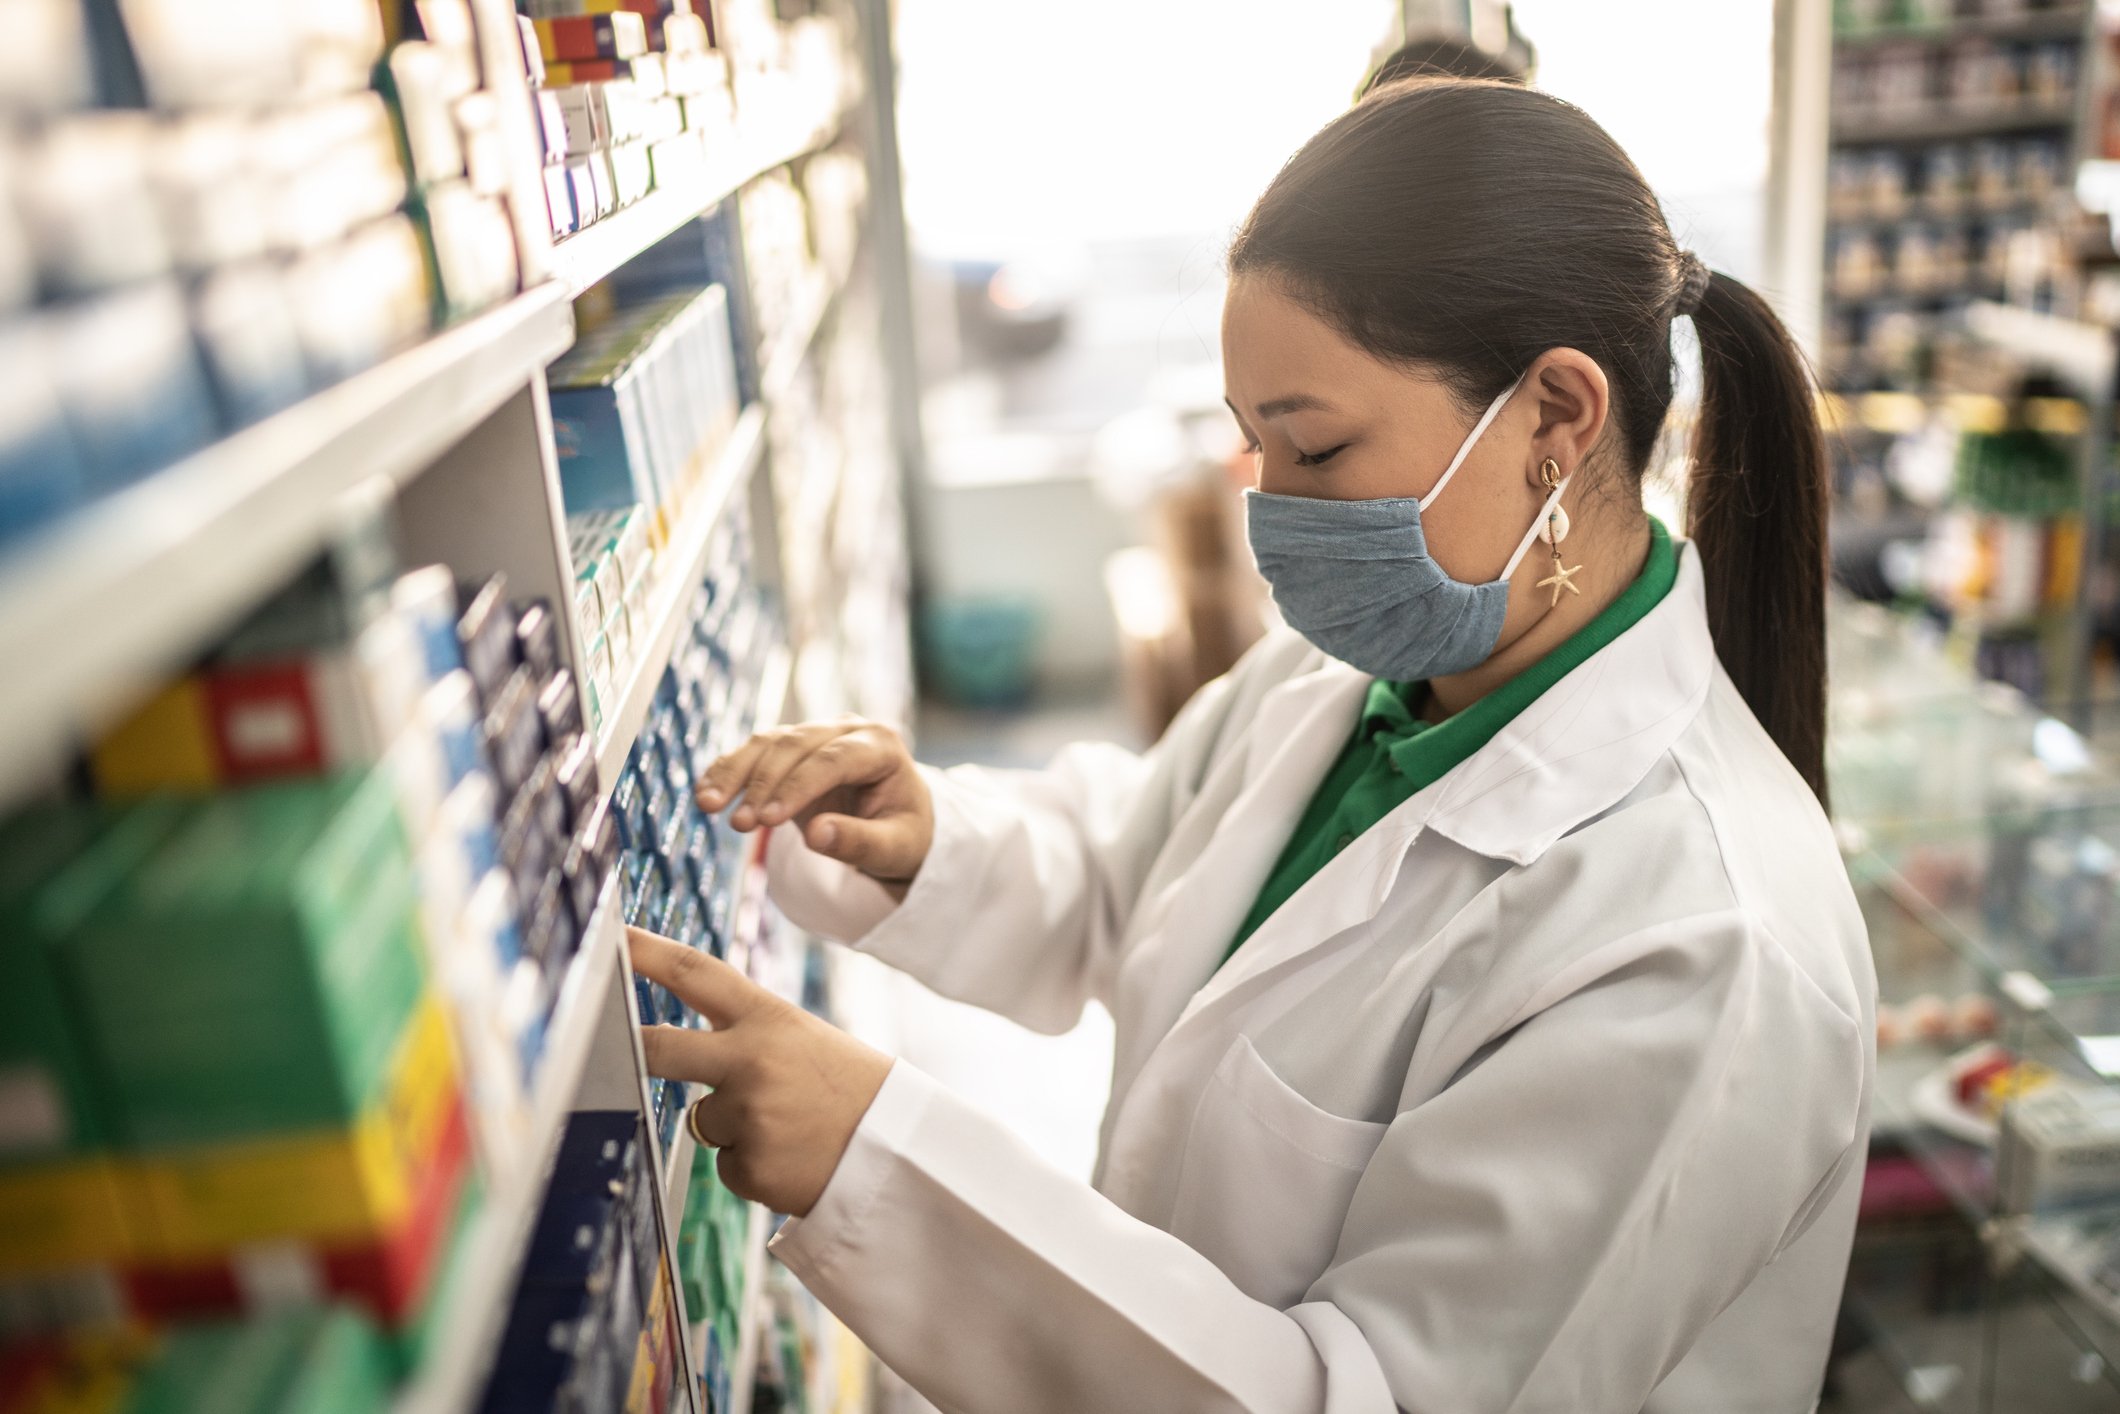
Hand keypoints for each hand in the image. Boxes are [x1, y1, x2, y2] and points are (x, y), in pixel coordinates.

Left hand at [629, 927, 892, 1216]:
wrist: (901, 1150)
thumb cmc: (851, 1089)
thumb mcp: (804, 1038)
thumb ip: (745, 1035)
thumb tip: (673, 1047)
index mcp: (769, 1017)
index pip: (695, 972)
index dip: (644, 952)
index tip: (610, 936)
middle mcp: (751, 1060)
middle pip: (658, 1048)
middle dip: (631, 1048)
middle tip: (601, 1045)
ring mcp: (747, 1115)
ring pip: (702, 1119)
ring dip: (733, 1127)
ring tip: (789, 1127)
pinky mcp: (749, 1166)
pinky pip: (727, 1164)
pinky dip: (753, 1164)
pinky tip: (793, 1157)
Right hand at [696, 719, 931, 891]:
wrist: (898, 823)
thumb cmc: (903, 836)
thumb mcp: (895, 849)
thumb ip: (860, 842)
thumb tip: (817, 835)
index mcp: (881, 745)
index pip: (834, 760)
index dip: (798, 787)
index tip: (768, 820)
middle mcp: (848, 730)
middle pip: (796, 746)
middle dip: (762, 783)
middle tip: (738, 824)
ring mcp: (817, 735)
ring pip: (768, 743)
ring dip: (735, 773)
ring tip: (708, 806)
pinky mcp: (792, 749)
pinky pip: (754, 753)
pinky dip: (728, 771)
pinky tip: (705, 793)